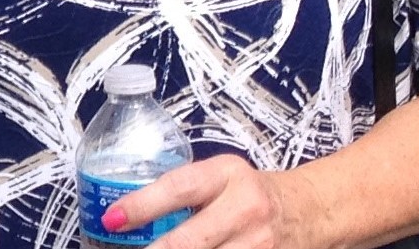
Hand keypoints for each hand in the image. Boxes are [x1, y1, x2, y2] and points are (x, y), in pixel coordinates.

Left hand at [106, 154, 316, 248]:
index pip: (178, 189)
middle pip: (190, 241)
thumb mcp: (219, 176)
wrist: (306, 210)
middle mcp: (246, 209)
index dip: (141, 205)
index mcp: (227, 176)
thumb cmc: (250, 192)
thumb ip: (182, 191)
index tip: (112, 218)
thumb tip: (124, 213)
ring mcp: (259, 245)